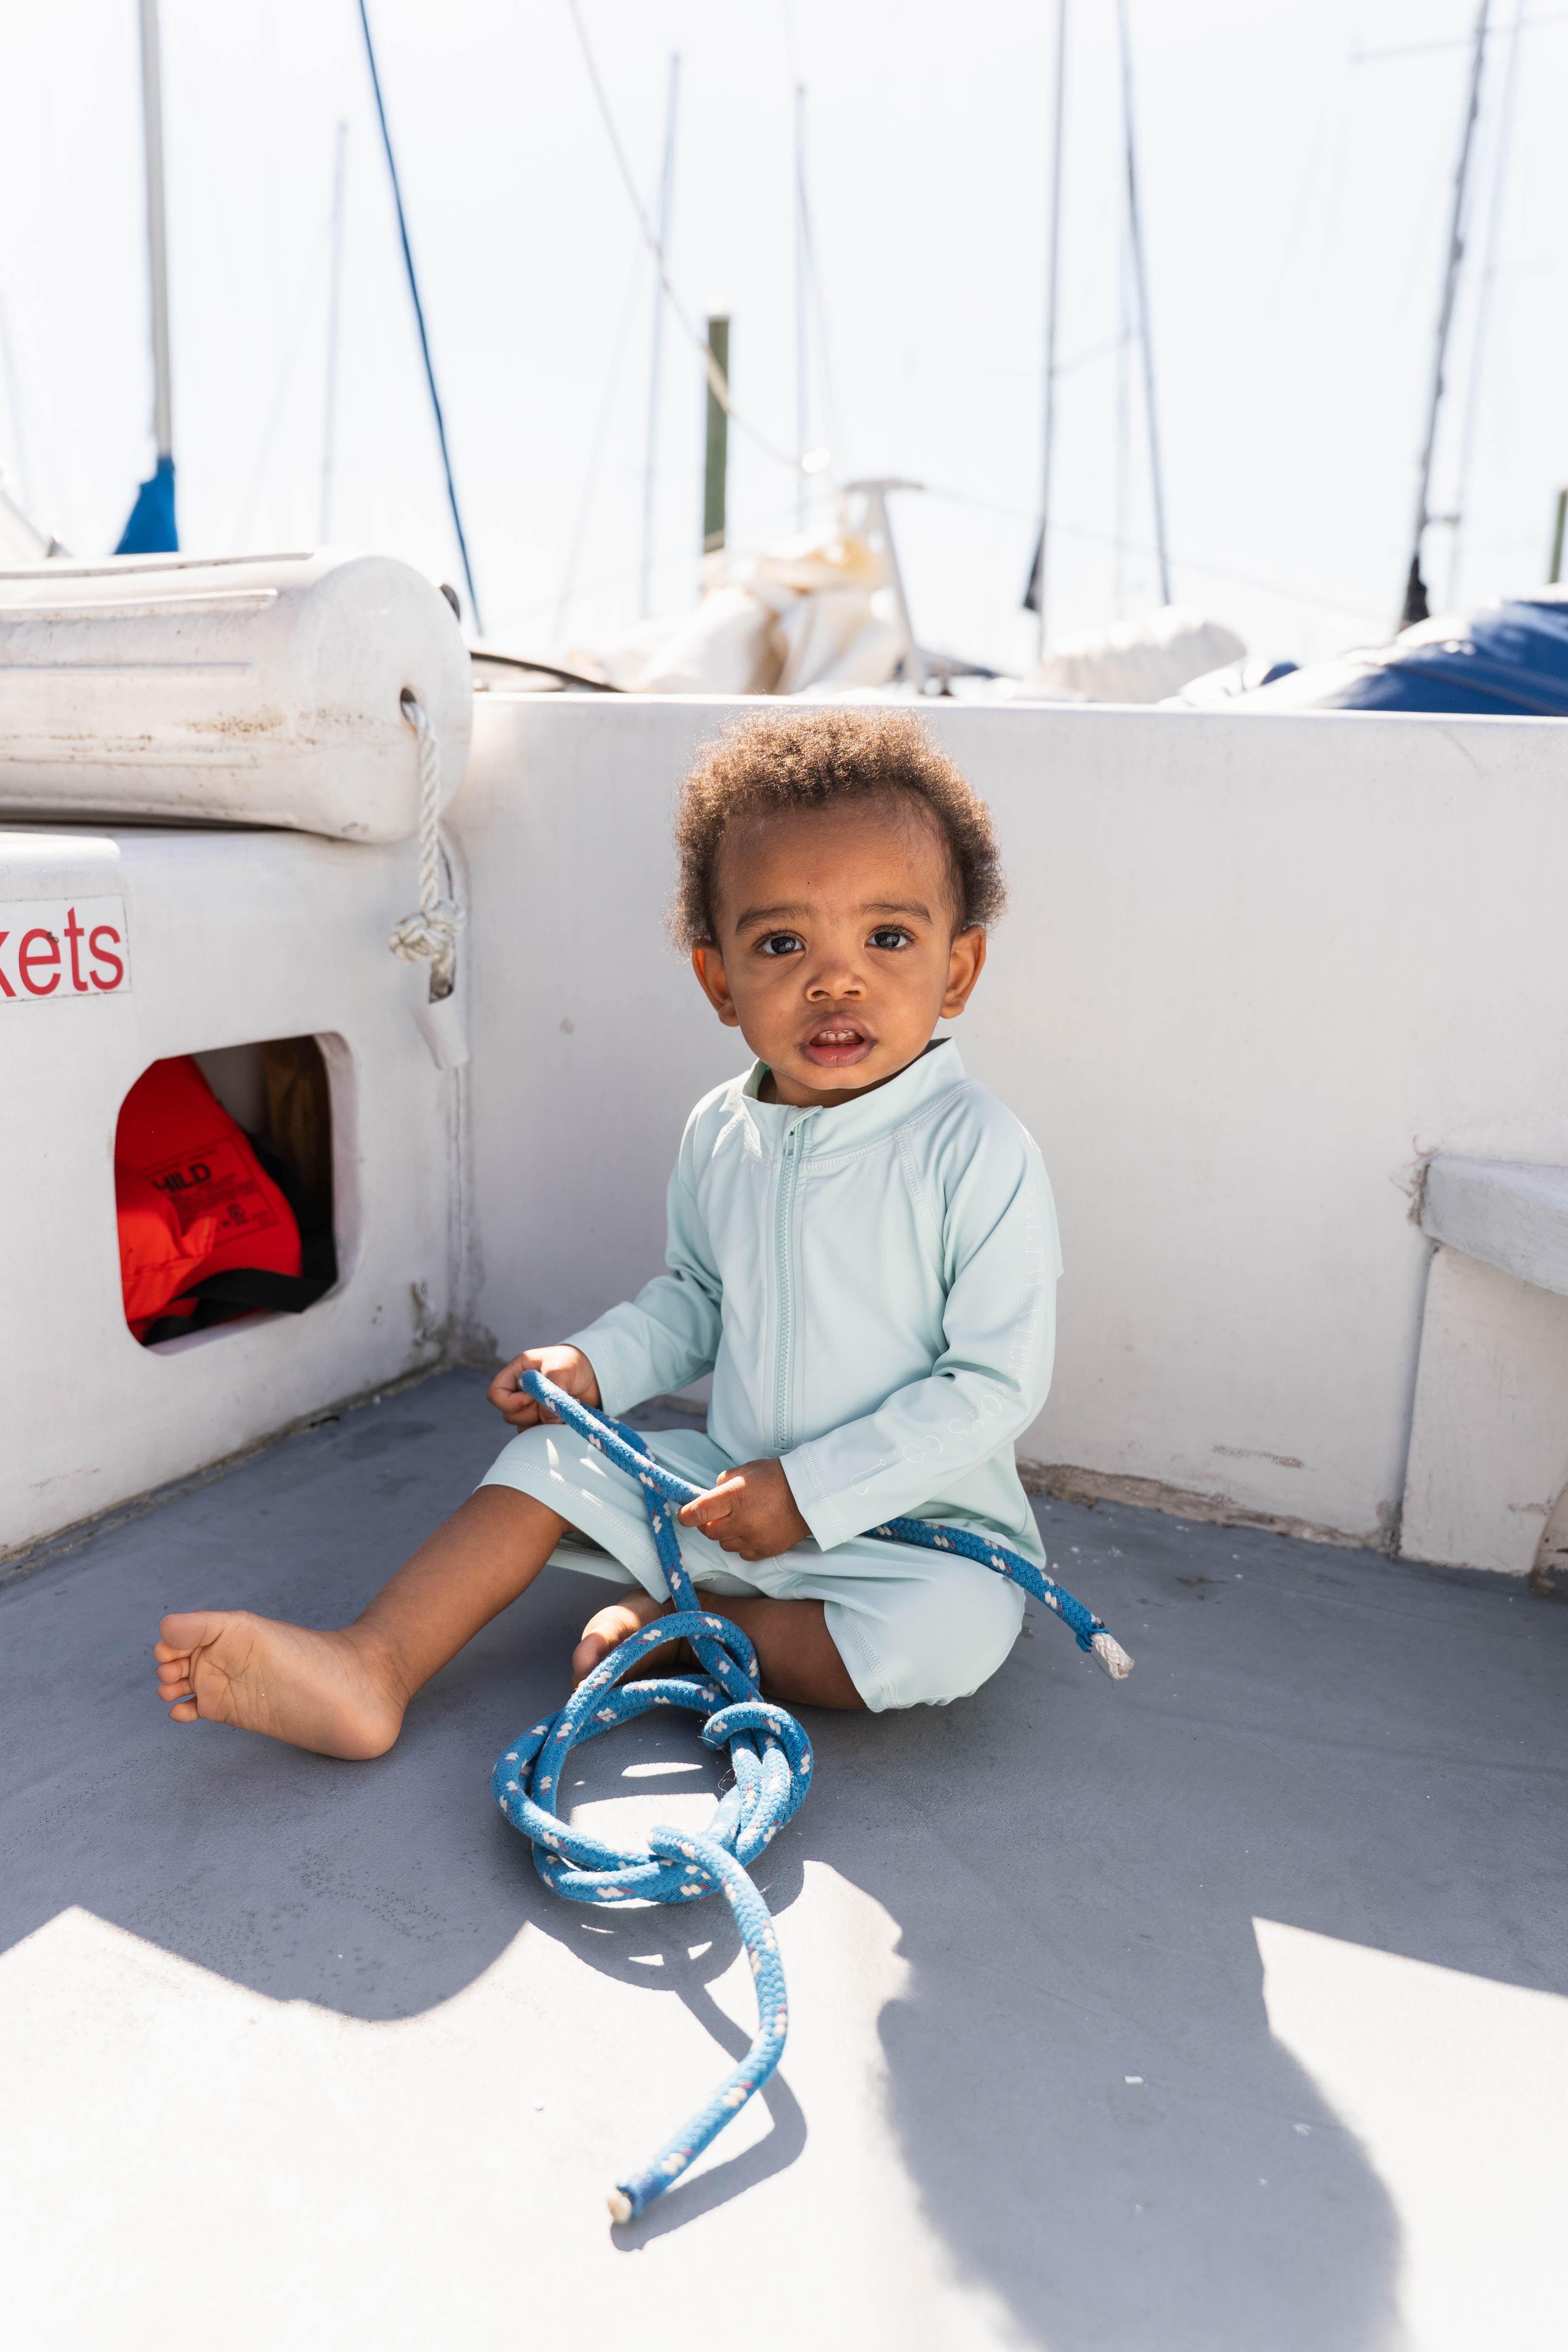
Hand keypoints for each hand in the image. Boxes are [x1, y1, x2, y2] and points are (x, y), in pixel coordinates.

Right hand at [487, 1344, 600, 1432]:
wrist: (596, 1375)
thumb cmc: (575, 1363)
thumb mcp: (560, 1369)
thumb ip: (547, 1392)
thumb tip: (544, 1419)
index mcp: (517, 1372)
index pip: (495, 1393)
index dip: (510, 1402)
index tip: (531, 1399)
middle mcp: (520, 1391)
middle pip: (508, 1414)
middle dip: (530, 1412)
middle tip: (551, 1402)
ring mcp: (531, 1407)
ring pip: (522, 1426)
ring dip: (541, 1422)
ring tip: (560, 1409)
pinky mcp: (544, 1419)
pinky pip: (536, 1433)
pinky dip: (548, 1430)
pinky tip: (562, 1419)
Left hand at [677, 1458, 809, 1561]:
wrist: (810, 1495)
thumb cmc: (776, 1477)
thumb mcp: (746, 1469)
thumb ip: (723, 1483)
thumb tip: (711, 1496)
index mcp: (735, 1496)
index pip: (699, 1511)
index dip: (686, 1514)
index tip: (684, 1514)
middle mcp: (742, 1520)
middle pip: (709, 1531)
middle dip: (708, 1523)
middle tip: (717, 1513)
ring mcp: (753, 1538)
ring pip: (724, 1544)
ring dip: (725, 1534)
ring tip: (739, 1521)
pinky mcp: (764, 1551)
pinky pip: (742, 1554)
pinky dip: (741, 1544)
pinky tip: (751, 1531)